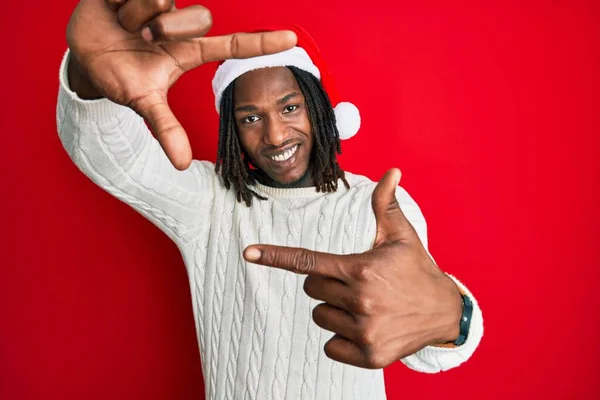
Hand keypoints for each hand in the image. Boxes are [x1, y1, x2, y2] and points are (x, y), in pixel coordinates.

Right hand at [66, 0, 296, 169]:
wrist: (84, 56)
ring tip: (125, 25)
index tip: (292, 40)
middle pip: (199, 17)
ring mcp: (163, 2)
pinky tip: (113, 7)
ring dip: (137, 15)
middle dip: (168, 30)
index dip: (262, 43)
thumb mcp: (143, 101)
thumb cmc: (121, 76)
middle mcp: (182, 23)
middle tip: (144, 38)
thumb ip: (166, 128)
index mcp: (189, 51)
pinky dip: (116, 0)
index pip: (233, 45)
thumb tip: (183, 164)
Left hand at [243, 169, 462, 368]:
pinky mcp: (370, 356)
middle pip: (312, 290)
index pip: (308, 261)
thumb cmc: (418, 270)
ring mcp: (365, 331)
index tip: (249, 253)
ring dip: (335, 311)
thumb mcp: (403, 236)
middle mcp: (360, 301)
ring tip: (365, 306)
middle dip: (327, 284)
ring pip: (320, 317)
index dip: (275, 256)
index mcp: (361, 269)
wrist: (446, 313)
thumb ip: (386, 205)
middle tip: (356, 283)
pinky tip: (367, 328)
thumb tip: (392, 171)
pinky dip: (342, 338)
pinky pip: (331, 346)